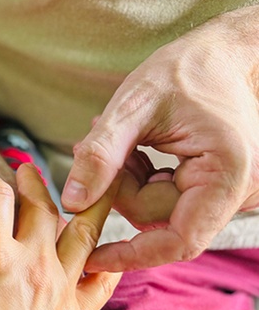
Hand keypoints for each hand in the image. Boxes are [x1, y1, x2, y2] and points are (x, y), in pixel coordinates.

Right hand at [0, 164, 121, 309]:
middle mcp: (30, 264)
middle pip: (40, 204)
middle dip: (29, 180)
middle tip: (23, 171)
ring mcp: (59, 287)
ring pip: (80, 229)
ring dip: (76, 202)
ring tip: (73, 189)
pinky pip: (100, 274)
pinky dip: (102, 254)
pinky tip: (97, 248)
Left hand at [62, 6, 258, 270]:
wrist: (220, 53)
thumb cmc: (183, 70)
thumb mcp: (133, 106)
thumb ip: (102, 154)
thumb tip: (73, 204)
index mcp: (226, 176)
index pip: (178, 241)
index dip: (130, 254)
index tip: (88, 257)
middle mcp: (236, 192)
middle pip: (157, 220)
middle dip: (117, 189)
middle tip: (89, 144)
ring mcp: (227, 192)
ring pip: (156, 208)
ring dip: (126, 180)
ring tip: (116, 137)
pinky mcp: (213, 186)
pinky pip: (165, 196)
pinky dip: (140, 176)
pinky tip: (132, 145)